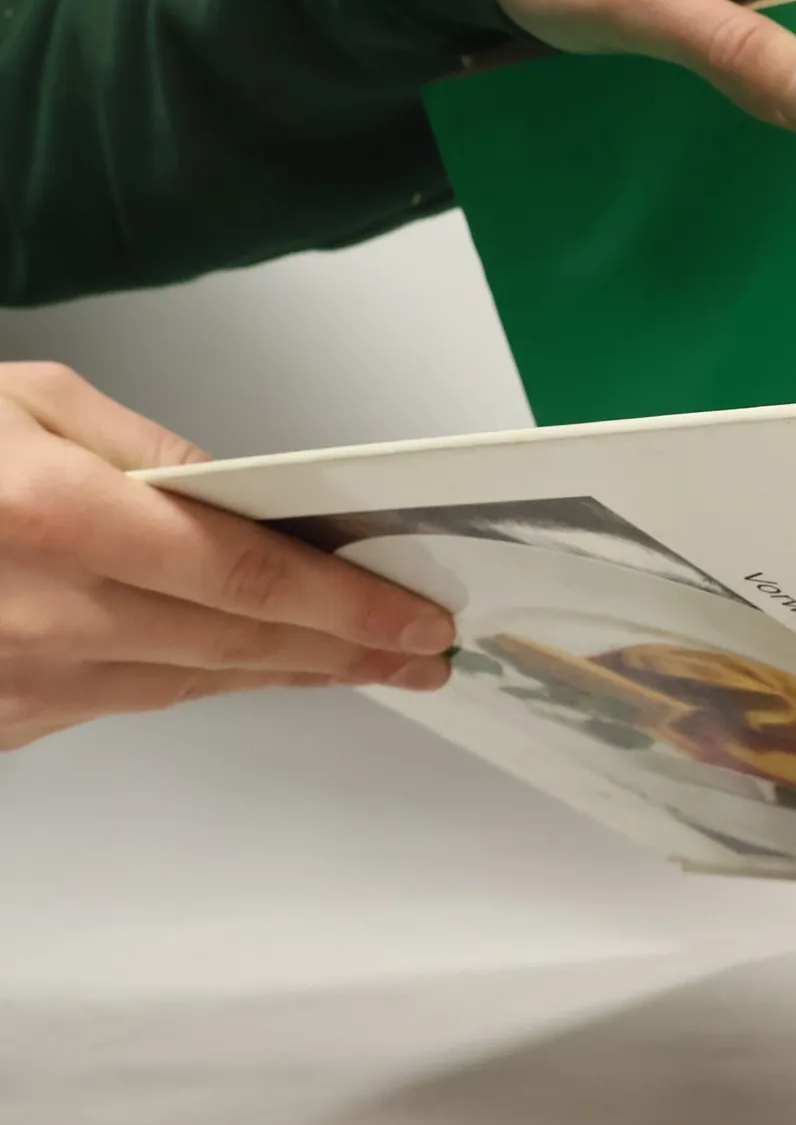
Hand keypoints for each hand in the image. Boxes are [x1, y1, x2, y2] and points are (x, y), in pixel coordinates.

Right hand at [0, 363, 454, 751]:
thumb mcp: (25, 406)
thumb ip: (145, 450)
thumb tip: (240, 495)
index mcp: (60, 516)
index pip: (246, 574)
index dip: (347, 603)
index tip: (419, 619)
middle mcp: (47, 613)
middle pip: (236, 644)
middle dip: (345, 650)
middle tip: (424, 655)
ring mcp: (21, 680)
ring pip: (188, 682)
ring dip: (285, 671)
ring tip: (360, 662)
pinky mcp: (3, 718)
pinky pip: (124, 701)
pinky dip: (196, 679)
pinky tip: (251, 666)